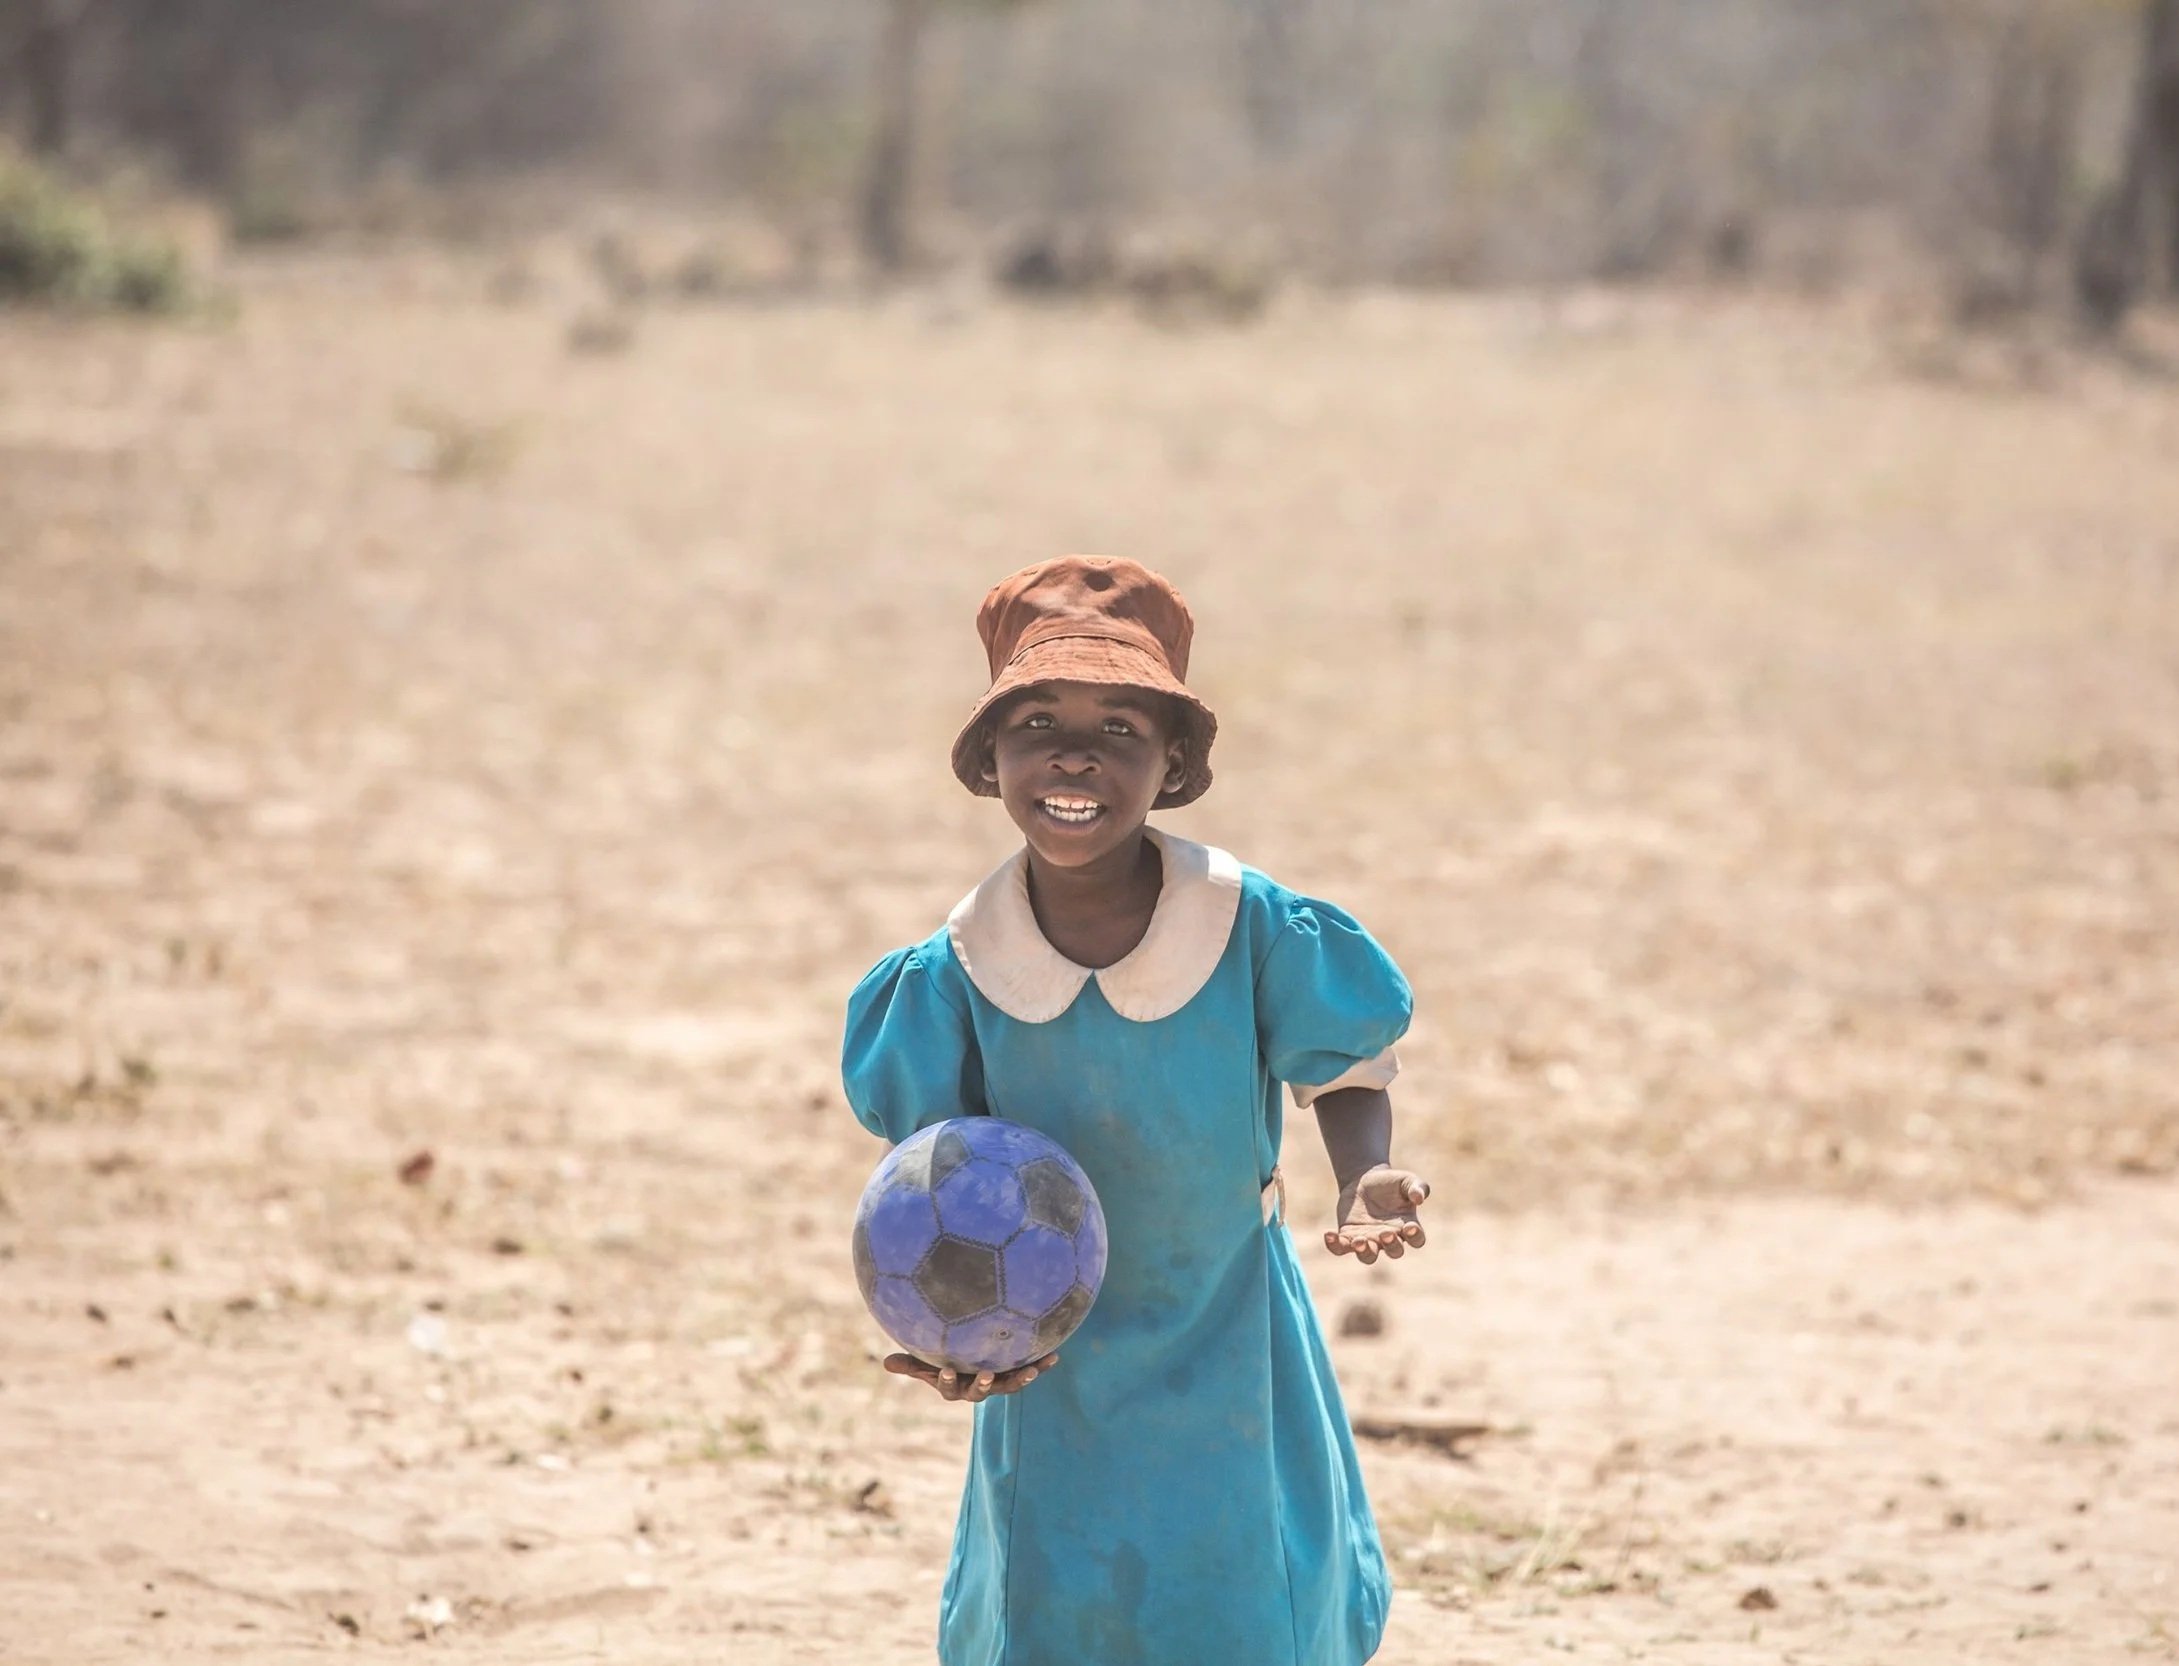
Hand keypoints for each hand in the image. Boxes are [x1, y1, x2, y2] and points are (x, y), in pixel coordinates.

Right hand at [882, 1352, 1057, 1402]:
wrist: (969, 1364)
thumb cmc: (943, 1361)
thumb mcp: (925, 1363)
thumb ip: (910, 1365)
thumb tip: (884, 1364)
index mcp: (954, 1387)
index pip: (949, 1386)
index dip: (947, 1380)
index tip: (946, 1370)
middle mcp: (977, 1388)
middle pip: (982, 1391)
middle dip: (984, 1384)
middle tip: (987, 1376)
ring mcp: (997, 1383)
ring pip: (1009, 1385)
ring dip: (1020, 1379)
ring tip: (1030, 1372)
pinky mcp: (1013, 1373)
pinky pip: (1028, 1370)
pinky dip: (1040, 1365)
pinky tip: (1054, 1356)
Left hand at [1325, 1165, 1428, 1263]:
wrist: (1365, 1180)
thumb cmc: (1391, 1183)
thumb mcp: (1407, 1180)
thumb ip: (1418, 1186)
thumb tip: (1419, 1198)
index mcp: (1407, 1226)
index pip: (1416, 1239)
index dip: (1415, 1236)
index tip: (1410, 1227)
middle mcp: (1390, 1238)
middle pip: (1394, 1252)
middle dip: (1391, 1246)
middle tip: (1385, 1233)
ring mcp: (1369, 1240)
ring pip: (1368, 1256)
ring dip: (1364, 1251)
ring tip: (1359, 1241)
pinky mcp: (1349, 1237)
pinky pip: (1341, 1248)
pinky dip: (1334, 1245)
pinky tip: (1328, 1235)